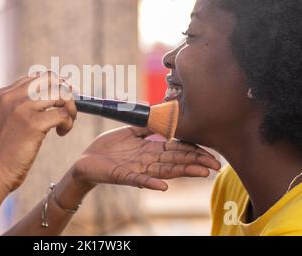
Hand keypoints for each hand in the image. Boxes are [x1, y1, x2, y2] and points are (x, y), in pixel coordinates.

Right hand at [0, 72, 76, 195]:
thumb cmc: (2, 153)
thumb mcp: (6, 122)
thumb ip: (21, 107)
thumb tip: (52, 97)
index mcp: (3, 94)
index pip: (37, 77)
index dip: (55, 86)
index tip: (62, 100)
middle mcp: (11, 97)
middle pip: (51, 79)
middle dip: (65, 92)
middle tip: (68, 109)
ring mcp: (22, 108)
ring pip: (60, 94)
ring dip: (70, 108)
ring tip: (66, 124)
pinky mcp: (33, 124)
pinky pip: (63, 113)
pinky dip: (68, 122)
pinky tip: (61, 133)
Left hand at [70, 126, 220, 190]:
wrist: (87, 159)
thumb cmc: (109, 147)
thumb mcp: (130, 131)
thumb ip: (147, 126)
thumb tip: (165, 116)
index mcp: (150, 150)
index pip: (176, 150)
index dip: (193, 151)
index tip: (210, 153)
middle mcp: (148, 161)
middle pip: (176, 161)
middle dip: (195, 162)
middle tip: (215, 165)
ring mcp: (137, 170)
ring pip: (164, 171)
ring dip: (182, 172)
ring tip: (200, 173)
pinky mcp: (124, 175)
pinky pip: (139, 180)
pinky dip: (151, 183)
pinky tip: (163, 186)